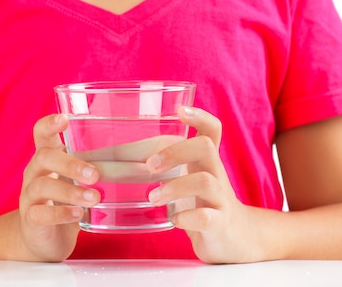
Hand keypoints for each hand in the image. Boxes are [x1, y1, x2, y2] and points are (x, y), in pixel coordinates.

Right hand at [18, 114, 100, 261]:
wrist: (46, 240)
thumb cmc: (67, 201)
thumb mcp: (78, 179)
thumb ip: (95, 166)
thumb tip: (138, 159)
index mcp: (47, 156)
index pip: (41, 132)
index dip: (49, 123)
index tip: (64, 118)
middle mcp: (34, 172)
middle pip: (44, 157)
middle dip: (70, 164)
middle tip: (95, 175)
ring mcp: (29, 196)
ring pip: (42, 185)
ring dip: (71, 191)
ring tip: (94, 198)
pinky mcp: (30, 220)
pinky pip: (40, 213)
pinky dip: (61, 214)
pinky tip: (79, 214)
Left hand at [146, 106, 260, 263]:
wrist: (234, 237)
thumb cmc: (200, 201)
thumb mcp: (188, 176)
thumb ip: (166, 164)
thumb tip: (113, 156)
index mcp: (206, 160)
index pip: (212, 129)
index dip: (199, 116)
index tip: (180, 110)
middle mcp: (217, 174)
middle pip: (205, 147)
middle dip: (176, 152)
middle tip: (151, 165)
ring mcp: (220, 198)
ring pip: (205, 181)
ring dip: (174, 187)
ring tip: (153, 197)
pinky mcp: (220, 224)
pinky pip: (207, 217)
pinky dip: (186, 218)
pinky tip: (173, 220)